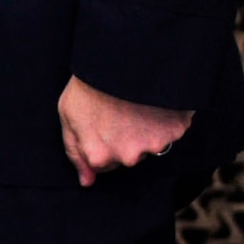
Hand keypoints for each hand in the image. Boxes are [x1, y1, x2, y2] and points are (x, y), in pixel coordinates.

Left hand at [58, 75, 193, 186]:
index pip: (102, 165)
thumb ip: (75, 152)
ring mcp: (153, 145)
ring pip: (151, 144)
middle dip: (124, 139)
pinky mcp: (175, 130)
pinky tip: (154, 100)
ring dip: (146, 128)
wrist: (120, 61)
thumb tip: (87, 182)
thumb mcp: (69, 115)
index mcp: (99, 156)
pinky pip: (172, 129)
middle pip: (128, 157)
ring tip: (134, 102)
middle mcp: (127, 157)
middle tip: (118, 110)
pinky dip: (166, 118)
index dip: (101, 142)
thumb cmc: (89, 85)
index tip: (100, 122)